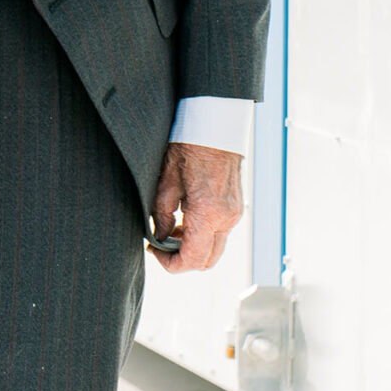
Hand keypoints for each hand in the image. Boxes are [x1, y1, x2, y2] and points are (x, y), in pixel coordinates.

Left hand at [149, 141, 243, 272]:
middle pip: (207, 260)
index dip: (171, 264)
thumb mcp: (165, 180)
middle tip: (159, 244)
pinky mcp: (236, 208)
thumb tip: (158, 236)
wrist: (215, 127)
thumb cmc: (188, 147)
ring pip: (215, 248)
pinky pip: (220, 233)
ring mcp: (235, 214)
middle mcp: (227, 218)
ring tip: (169, 227)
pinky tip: (184, 218)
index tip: (154, 252)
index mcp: (209, 213)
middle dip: (182, 259)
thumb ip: (161, 213)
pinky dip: (202, 235)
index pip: (193, 259)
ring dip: (192, 246)